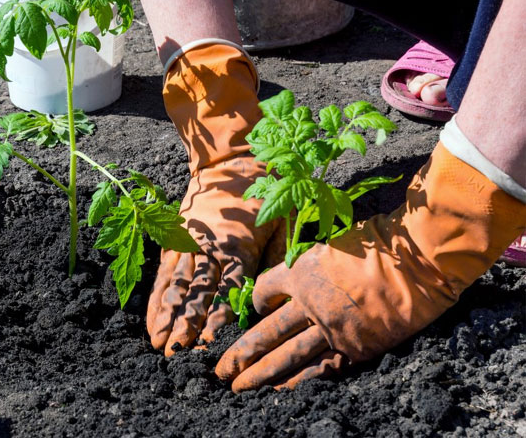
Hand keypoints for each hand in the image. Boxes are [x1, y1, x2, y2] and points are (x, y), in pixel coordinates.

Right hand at [147, 153, 281, 355]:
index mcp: (240, 245)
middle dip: (185, 323)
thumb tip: (273, 294)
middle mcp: (210, 247)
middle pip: (196, 291)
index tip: (207, 340)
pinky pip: (164, 272)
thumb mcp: (284, 219)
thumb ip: (278, 257)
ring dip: (166, 315)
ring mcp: (190, 242)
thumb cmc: (264, 191)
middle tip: (175, 352)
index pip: (228, 287)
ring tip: (158, 342)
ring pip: (176, 284)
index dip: (217, 315)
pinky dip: (157, 296)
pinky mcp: (176, 238)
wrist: (231, 160)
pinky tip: (151, 317)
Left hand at [216, 142, 525, 391]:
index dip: (254, 303)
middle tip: (219, 371)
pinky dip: (298, 381)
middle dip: (240, 353)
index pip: (263, 292)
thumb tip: (297, 279)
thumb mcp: (331, 245)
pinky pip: (320, 369)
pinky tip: (279, 391)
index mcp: (299, 273)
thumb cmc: (377, 244)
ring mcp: (330, 328)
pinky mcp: (354, 348)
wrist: (417, 261)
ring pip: (286, 357)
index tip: (254, 309)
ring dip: (260, 374)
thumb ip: (310, 266)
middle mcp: (307, 304)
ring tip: (237, 387)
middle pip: (264, 333)